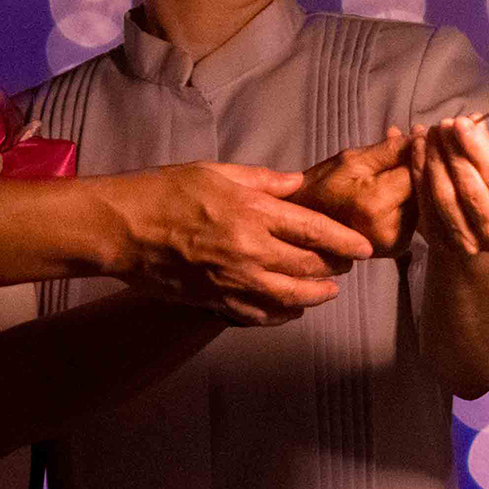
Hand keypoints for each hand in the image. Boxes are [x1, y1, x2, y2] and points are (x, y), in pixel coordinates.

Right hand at [119, 163, 369, 322]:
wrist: (123, 230)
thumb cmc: (167, 192)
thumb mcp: (217, 172)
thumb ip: (264, 181)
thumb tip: (298, 185)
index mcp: (254, 213)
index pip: (315, 231)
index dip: (346, 241)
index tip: (365, 248)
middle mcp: (251, 252)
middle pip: (309, 266)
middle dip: (335, 267)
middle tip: (346, 264)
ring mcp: (235, 283)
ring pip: (291, 297)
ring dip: (315, 295)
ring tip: (327, 290)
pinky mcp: (217, 302)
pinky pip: (261, 316)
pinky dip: (283, 314)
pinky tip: (291, 309)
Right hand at [297, 129, 417, 248]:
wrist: (303, 223)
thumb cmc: (323, 186)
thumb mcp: (353, 160)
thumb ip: (391, 150)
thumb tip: (423, 136)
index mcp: (375, 206)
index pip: (416, 172)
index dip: (423, 150)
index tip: (425, 131)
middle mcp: (389, 231)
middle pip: (424, 189)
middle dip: (425, 162)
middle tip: (422, 136)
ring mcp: (395, 244)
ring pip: (424, 202)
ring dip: (421, 178)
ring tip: (410, 154)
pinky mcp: (397, 248)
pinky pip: (416, 215)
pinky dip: (414, 195)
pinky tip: (404, 178)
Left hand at [415, 115, 488, 257]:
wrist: (473, 242)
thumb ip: (488, 150)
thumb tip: (474, 120)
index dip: (476, 148)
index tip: (461, 122)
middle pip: (469, 187)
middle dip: (453, 152)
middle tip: (441, 125)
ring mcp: (466, 241)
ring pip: (445, 196)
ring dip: (434, 160)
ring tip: (429, 134)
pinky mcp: (440, 241)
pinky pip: (425, 203)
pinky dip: (419, 173)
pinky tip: (418, 150)